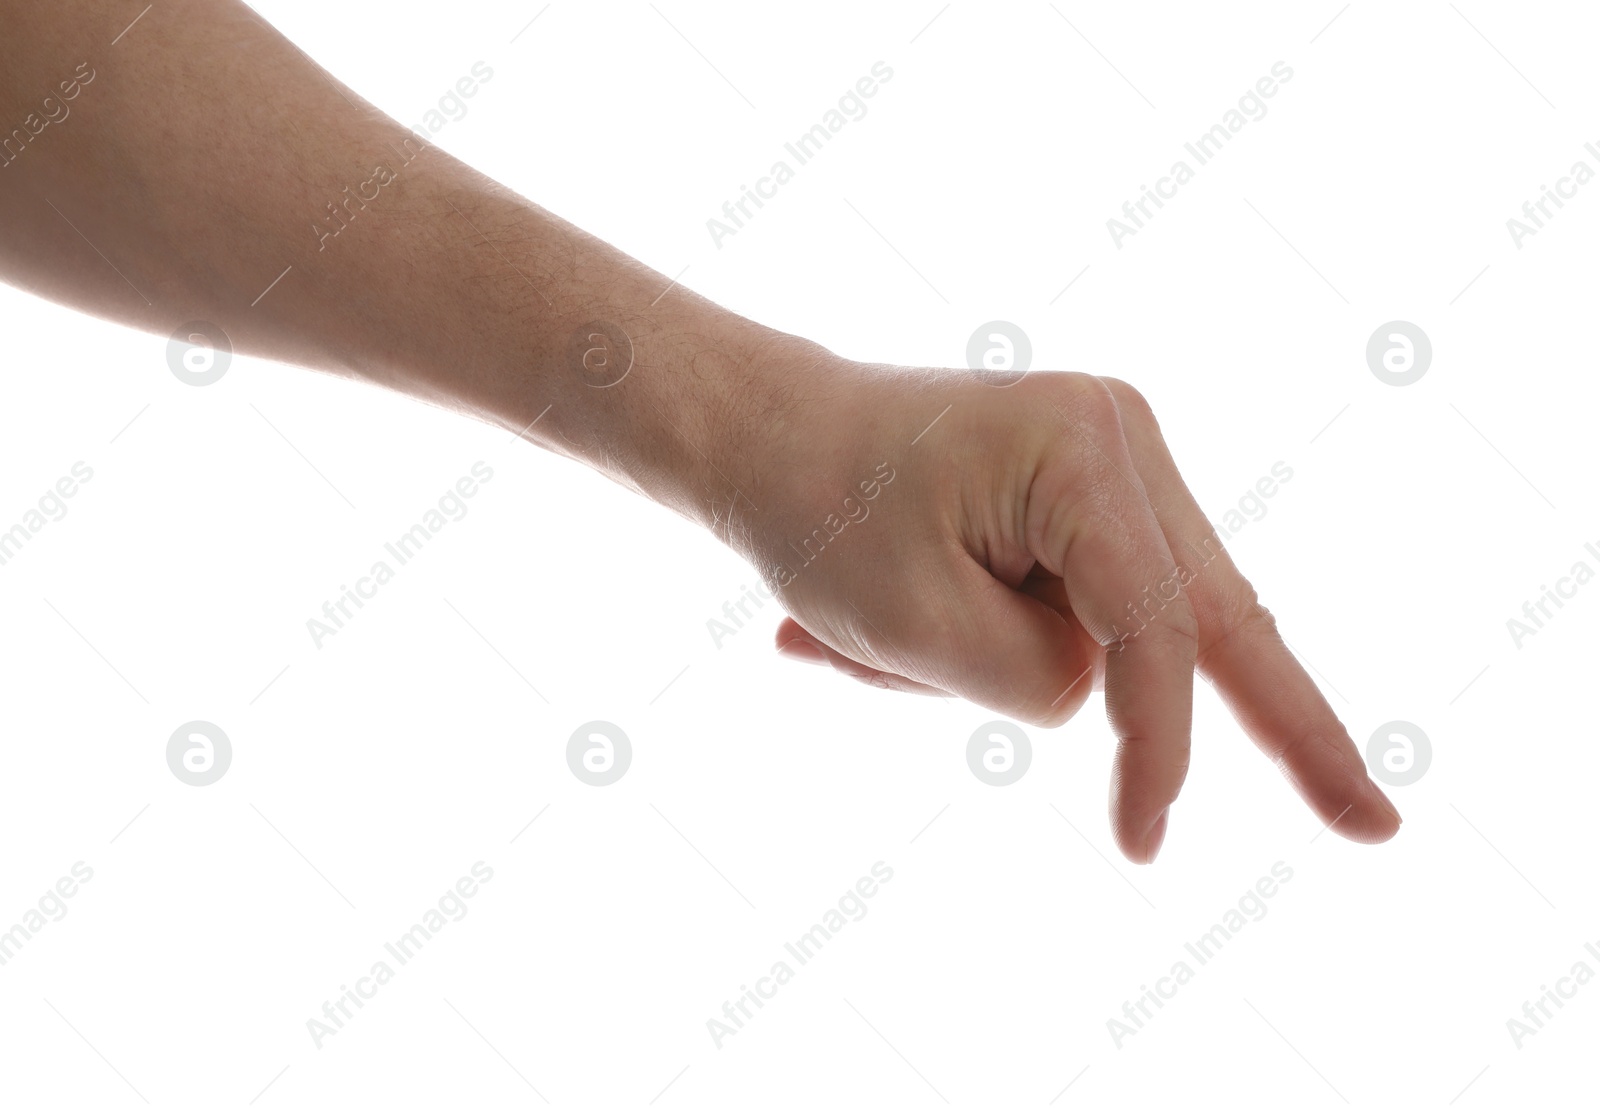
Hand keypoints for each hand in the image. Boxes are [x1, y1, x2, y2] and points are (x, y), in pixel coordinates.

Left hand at [740, 357, 1400, 862]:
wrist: (766, 434)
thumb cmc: (822, 518)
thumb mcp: (920, 628)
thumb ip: (1046, 678)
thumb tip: (1105, 686)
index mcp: (1084, 453)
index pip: (1159, 628)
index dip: (1162, 745)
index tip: (1142, 842)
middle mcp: (1122, 438)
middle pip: (1212, 614)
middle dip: (1289, 725)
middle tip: (1376, 827)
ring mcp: (1110, 458)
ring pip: (1133, 622)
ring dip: (1009, 666)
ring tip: (854, 635)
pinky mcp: (1083, 492)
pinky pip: (1085, 604)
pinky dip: (998, 643)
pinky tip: (858, 628)